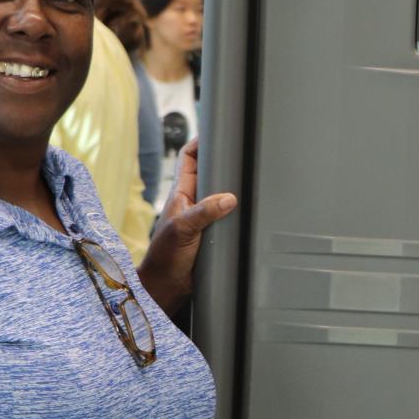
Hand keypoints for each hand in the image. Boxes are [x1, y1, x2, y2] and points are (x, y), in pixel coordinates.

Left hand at [137, 138, 238, 316]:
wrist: (167, 288)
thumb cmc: (165, 258)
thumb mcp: (183, 229)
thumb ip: (204, 211)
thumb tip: (228, 197)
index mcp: (182, 194)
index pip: (189, 159)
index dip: (201, 142)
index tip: (216, 131)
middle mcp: (194, 204)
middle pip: (211, 174)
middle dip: (225, 163)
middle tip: (244, 152)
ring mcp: (205, 219)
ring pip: (223, 197)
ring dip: (235, 190)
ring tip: (253, 179)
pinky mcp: (214, 236)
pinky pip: (230, 219)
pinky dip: (240, 214)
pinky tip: (253, 213)